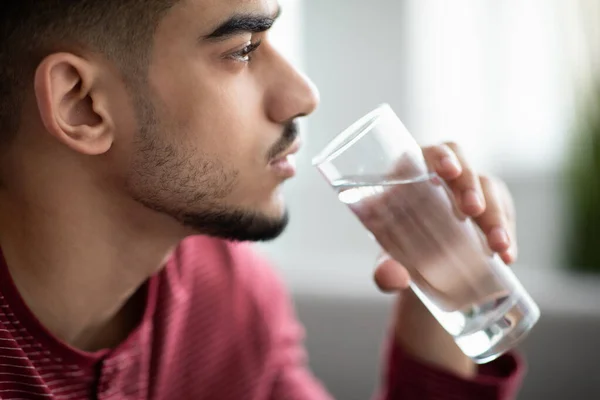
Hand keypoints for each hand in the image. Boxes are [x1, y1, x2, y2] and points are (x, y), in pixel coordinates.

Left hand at [372, 142, 516, 376]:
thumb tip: (391, 278)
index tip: (448, 172)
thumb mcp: (390, 264)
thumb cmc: (398, 254)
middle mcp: (441, 175)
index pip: (426, 153)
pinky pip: (504, 210)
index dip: (440, 157)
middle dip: (469, 184)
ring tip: (498, 245)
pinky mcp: (491, 205)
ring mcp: (468, 188)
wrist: (425, 271)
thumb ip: (385, 271)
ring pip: (487, 186)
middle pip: (461, 162)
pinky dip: (507, 232)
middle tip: (472, 209)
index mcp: (409, 175)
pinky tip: (508, 255)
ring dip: (494, 213)